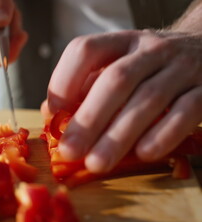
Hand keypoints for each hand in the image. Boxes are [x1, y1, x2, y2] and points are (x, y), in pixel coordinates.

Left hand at [41, 30, 201, 172]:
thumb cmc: (149, 66)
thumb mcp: (118, 64)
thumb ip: (86, 86)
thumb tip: (52, 114)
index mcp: (120, 42)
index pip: (85, 50)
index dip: (63, 82)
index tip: (54, 114)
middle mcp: (150, 50)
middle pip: (116, 80)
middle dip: (89, 119)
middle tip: (70, 150)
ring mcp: (181, 68)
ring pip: (149, 99)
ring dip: (119, 135)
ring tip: (97, 163)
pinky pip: (186, 111)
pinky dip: (163, 134)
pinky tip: (143, 154)